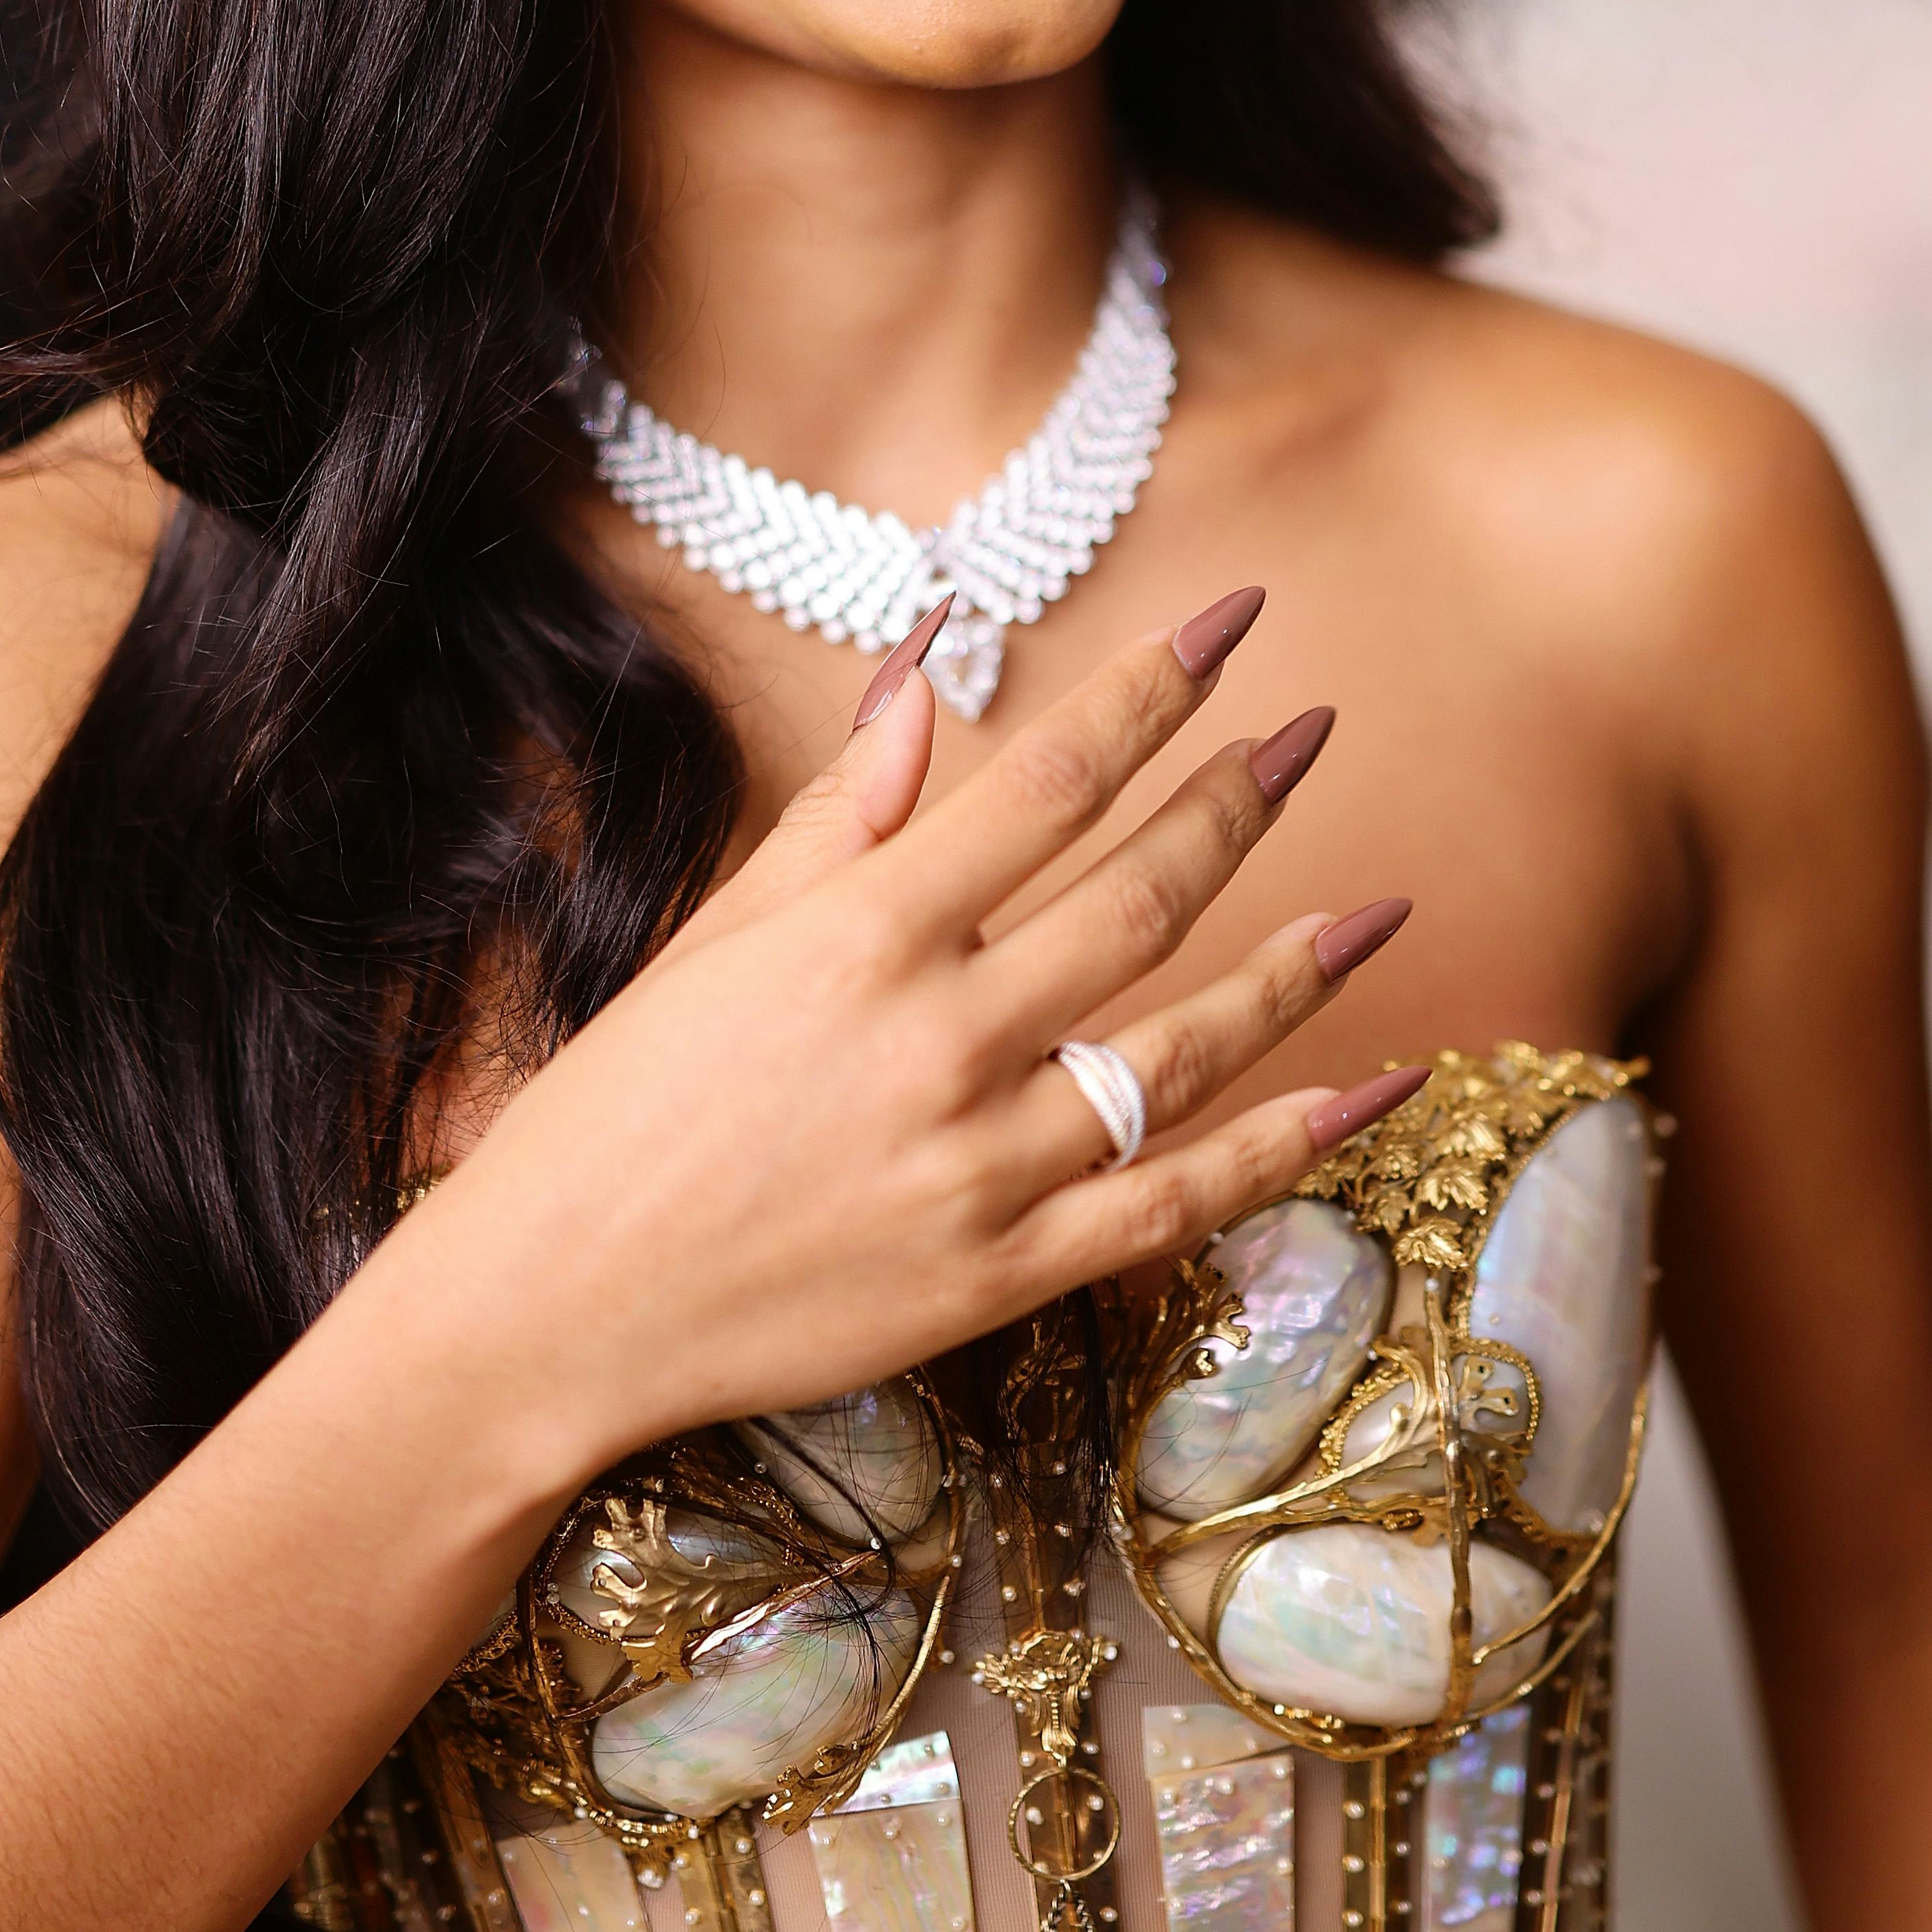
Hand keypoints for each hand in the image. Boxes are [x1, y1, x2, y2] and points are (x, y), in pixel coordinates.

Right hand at [407, 591, 1414, 1489]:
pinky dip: (1287, 1149)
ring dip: (1296, 968)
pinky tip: (1370, 1092)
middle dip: (1240, 798)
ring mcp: (981, 1165)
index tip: (1232, 621)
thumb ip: (847, 805)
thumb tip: (930, 662)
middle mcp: (940, 1038)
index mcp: (865, 933)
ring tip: (1380, 907)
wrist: (551, 1310)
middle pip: (1141, 895)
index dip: (1155, 689)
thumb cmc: (621, 1106)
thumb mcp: (724, 931)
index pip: (1053, 776)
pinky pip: (1178, 1205)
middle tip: (1314, 729)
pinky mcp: (1002, 1278)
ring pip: (1185, 1047)